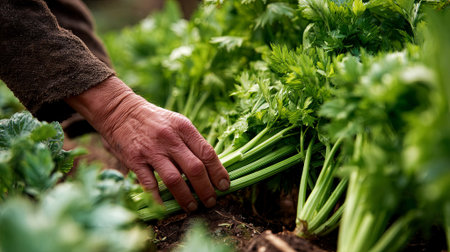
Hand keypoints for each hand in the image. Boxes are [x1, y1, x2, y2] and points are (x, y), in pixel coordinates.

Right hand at [65, 77, 229, 210]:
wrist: (121, 111)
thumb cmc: (155, 120)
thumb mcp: (177, 122)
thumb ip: (192, 142)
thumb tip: (211, 167)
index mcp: (184, 128)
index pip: (207, 153)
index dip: (219, 172)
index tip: (225, 186)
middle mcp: (170, 139)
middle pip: (195, 169)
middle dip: (206, 189)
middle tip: (211, 201)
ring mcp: (152, 150)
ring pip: (174, 179)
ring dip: (186, 197)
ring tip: (192, 207)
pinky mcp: (135, 160)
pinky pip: (150, 184)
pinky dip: (159, 199)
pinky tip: (165, 208)